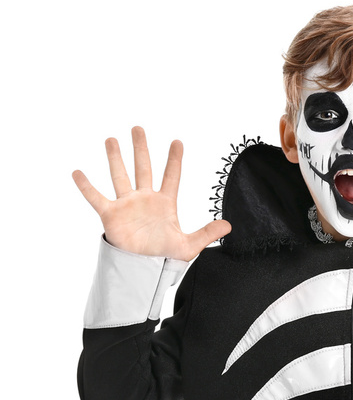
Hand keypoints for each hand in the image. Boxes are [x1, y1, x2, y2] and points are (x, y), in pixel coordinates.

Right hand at [72, 126, 230, 260]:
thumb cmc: (164, 258)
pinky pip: (96, 197)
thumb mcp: (189, 245)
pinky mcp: (111, 215)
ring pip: (120, 175)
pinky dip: (86, 186)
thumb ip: (207, 233)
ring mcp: (127, 205)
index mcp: (165, 203)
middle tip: (138, 128)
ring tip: (111, 139)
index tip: (177, 142)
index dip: (174, 159)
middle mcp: (145, 199)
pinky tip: (77, 172)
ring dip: (115, 158)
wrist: (143, 270)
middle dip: (141, 148)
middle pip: (143, 168)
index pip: (171, 176)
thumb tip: (228, 226)